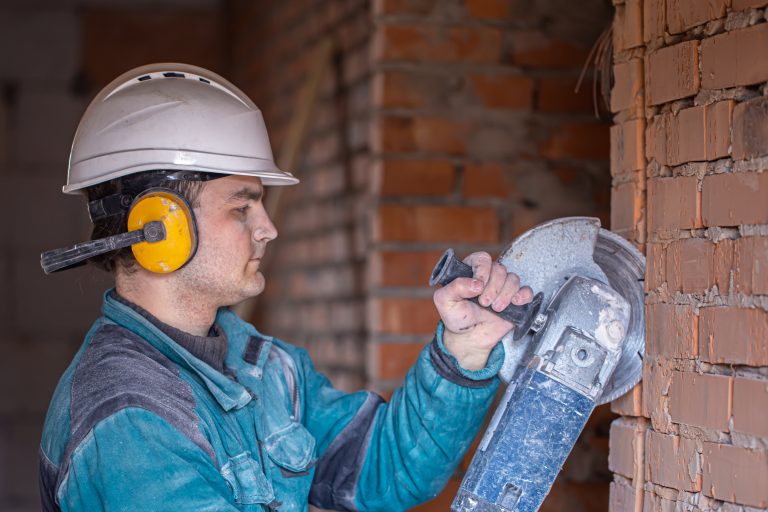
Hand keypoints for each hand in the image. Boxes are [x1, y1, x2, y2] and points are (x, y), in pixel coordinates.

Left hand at [433, 251, 532, 370]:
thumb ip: (455, 287)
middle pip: (500, 269)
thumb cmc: (456, 317)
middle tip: (484, 303)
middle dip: (493, 288)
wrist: (469, 338)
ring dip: (505, 294)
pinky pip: (526, 291)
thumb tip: (476, 283)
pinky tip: (515, 303)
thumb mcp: (445, 301)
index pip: (482, 259)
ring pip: (513, 279)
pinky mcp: (514, 299)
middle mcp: (488, 276)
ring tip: (496, 309)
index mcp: (471, 271)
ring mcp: (503, 287)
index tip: (478, 287)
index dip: (483, 270)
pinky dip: (523, 296)